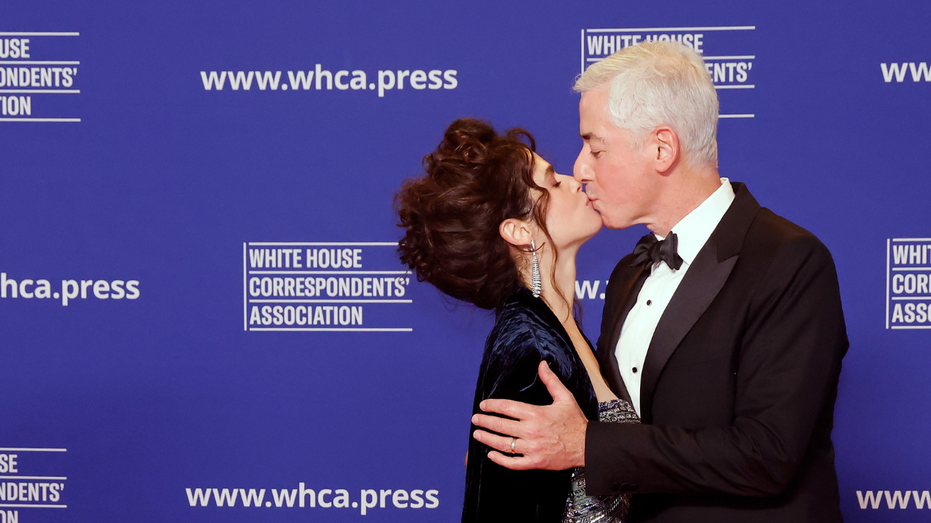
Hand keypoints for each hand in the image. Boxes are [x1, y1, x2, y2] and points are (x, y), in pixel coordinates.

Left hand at [471, 361, 587, 469]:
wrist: (587, 446)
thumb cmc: (575, 421)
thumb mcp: (564, 397)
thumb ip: (550, 381)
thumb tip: (542, 364)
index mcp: (536, 414)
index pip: (507, 408)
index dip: (492, 406)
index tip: (484, 405)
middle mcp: (531, 431)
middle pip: (501, 426)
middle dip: (485, 421)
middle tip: (475, 419)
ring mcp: (532, 448)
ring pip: (503, 444)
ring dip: (487, 439)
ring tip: (477, 434)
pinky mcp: (535, 462)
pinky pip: (513, 463)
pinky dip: (500, 460)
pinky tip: (491, 454)